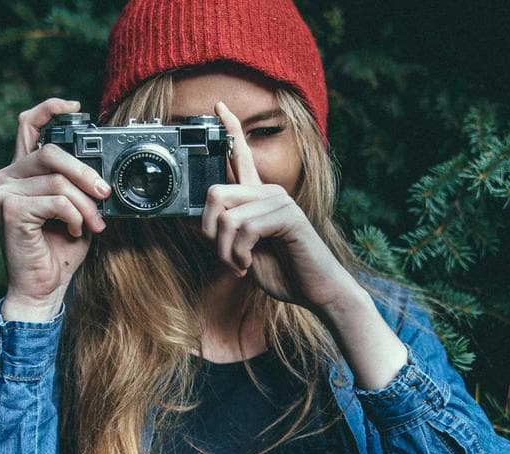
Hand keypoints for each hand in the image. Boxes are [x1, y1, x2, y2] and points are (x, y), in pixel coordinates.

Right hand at [0, 98, 110, 317]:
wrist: (43, 288)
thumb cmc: (58, 250)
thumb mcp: (75, 209)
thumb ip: (78, 184)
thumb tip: (102, 171)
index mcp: (20, 172)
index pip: (28, 126)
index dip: (50, 108)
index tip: (76, 106)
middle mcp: (5, 177)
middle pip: (51, 152)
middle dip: (86, 173)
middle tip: (104, 194)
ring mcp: (3, 192)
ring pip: (58, 180)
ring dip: (85, 204)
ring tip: (93, 223)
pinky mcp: (9, 210)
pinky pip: (56, 201)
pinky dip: (74, 216)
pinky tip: (73, 231)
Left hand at [200, 101, 358, 312]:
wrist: (317, 291)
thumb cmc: (283, 272)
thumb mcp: (242, 253)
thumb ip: (222, 234)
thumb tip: (192, 222)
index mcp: (258, 198)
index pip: (241, 156)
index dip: (230, 129)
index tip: (218, 106)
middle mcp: (268, 192)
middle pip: (214, 192)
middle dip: (208, 232)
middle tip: (226, 257)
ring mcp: (279, 201)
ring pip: (226, 217)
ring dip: (225, 251)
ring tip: (241, 265)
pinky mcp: (287, 216)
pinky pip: (244, 229)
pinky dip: (239, 254)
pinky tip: (250, 264)